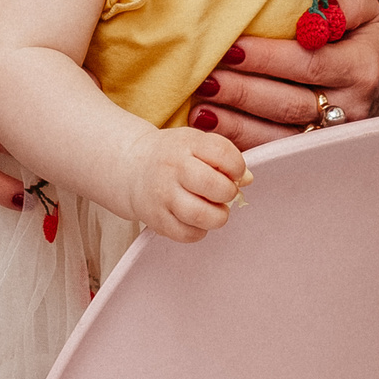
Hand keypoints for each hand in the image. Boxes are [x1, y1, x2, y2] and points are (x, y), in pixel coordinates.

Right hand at [125, 126, 248, 242]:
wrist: (131, 166)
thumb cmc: (173, 156)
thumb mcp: (197, 144)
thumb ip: (225, 157)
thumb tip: (247, 179)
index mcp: (187, 143)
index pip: (224, 154)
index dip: (237, 167)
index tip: (234, 173)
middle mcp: (172, 167)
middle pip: (215, 187)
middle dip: (229, 193)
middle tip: (224, 193)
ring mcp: (162, 195)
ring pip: (203, 215)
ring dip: (217, 216)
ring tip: (213, 209)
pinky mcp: (156, 219)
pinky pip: (188, 234)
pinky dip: (199, 231)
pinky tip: (196, 219)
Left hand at [185, 0, 378, 148]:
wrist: (368, 90)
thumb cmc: (352, 40)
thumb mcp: (361, 12)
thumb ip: (344, 2)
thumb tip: (323, 4)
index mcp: (359, 68)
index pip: (310, 64)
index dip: (269, 58)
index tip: (232, 47)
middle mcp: (348, 107)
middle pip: (289, 103)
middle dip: (244, 92)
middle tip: (207, 79)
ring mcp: (327, 136)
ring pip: (278, 133)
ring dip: (235, 121)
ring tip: (200, 106)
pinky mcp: (308, 152)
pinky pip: (272, 150)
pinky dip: (239, 139)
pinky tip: (211, 127)